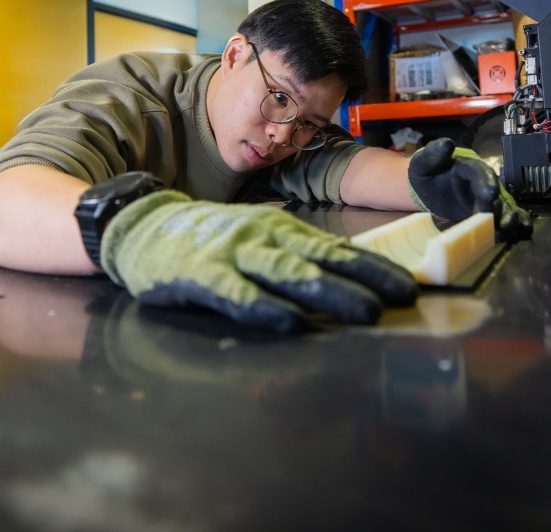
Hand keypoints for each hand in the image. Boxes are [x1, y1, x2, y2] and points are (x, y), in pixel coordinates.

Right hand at [98, 191, 418, 333]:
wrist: (142, 226)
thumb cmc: (208, 239)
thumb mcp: (257, 237)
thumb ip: (295, 255)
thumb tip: (350, 280)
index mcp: (282, 229)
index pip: (337, 249)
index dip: (374, 267)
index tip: (408, 287)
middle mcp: (264, 236)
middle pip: (321, 259)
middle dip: (365, 280)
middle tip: (401, 299)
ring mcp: (233, 252)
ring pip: (288, 273)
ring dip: (329, 291)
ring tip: (364, 310)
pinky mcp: (202, 273)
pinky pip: (237, 294)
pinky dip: (265, 308)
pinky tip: (289, 323)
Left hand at [407, 139, 531, 235]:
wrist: (432, 190)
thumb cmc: (428, 175)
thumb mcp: (422, 164)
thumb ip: (431, 155)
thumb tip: (446, 143)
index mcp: (468, 167)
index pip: (479, 172)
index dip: (486, 182)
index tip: (490, 193)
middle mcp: (485, 182)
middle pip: (496, 194)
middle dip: (496, 208)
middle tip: (493, 222)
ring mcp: (492, 199)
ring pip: (507, 208)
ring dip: (508, 220)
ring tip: (502, 232)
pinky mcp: (494, 214)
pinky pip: (512, 218)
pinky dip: (519, 226)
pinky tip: (517, 236)